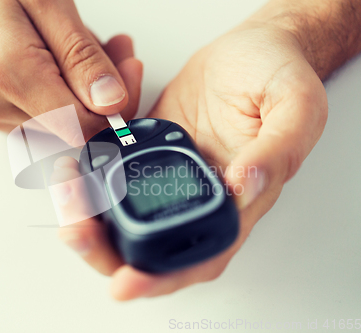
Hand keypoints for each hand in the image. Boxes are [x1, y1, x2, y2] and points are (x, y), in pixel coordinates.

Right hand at [0, 0, 141, 142]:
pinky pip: (44, 116)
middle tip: (117, 48)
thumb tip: (111, 103)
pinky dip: (63, 92)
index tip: (129, 70)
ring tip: (83, 44)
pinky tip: (60, 61)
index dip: (117, 106)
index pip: (82, 126)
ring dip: (84, 88)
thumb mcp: (45, 1)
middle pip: (75, 126)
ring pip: (63, 121)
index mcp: (6, 72)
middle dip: (105, 91)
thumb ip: (80, 55)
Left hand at [52, 22, 326, 299]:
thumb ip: (277, 150)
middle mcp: (199, 196)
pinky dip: (89, 161)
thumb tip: (244, 187)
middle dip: (105, 247)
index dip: (160, 278)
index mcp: (238, 202)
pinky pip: (114, 163)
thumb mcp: (295, 106)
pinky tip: (75, 148)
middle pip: (148, 244)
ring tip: (65, 184)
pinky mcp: (149, 146)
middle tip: (74, 230)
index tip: (123, 283)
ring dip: (87, 208)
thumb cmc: (278, 76)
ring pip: (122, 209)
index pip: (198, 258)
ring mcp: (170, 172)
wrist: (252, 48)